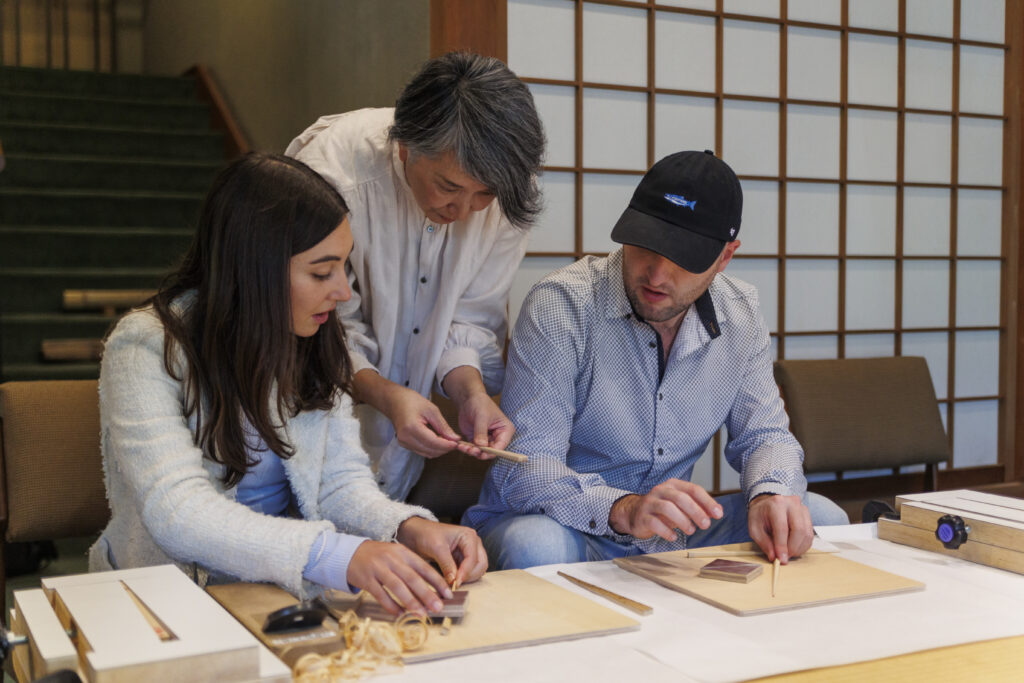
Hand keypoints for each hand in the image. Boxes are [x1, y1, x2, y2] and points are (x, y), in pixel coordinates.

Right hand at [346, 540, 450, 615]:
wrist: (350, 553)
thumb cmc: (379, 557)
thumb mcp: (397, 555)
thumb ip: (411, 569)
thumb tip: (430, 590)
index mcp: (403, 552)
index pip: (424, 567)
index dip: (437, 581)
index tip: (448, 594)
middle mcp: (392, 559)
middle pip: (412, 578)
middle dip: (427, 594)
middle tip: (438, 607)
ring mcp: (378, 569)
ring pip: (397, 587)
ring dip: (411, 602)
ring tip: (422, 614)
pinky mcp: (366, 580)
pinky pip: (381, 595)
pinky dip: (391, 606)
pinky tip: (399, 614)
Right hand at [383, 385, 460, 457]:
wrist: (395, 401)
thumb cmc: (411, 401)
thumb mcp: (431, 410)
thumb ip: (443, 426)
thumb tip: (454, 439)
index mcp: (411, 427)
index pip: (433, 442)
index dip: (447, 445)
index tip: (457, 443)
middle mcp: (405, 438)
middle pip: (430, 451)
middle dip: (445, 448)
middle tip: (454, 441)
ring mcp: (403, 442)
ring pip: (427, 454)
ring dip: (439, 450)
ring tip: (447, 440)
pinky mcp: (404, 444)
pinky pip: (422, 451)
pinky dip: (432, 448)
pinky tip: (438, 441)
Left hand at [397, 516, 487, 587]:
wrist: (416, 533)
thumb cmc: (426, 534)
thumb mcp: (436, 548)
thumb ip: (447, 564)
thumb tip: (454, 581)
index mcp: (469, 536)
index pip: (473, 558)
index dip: (465, 572)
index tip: (455, 584)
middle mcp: (473, 544)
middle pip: (481, 565)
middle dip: (469, 576)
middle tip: (455, 584)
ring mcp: (469, 552)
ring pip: (477, 570)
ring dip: (467, 578)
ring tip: (452, 582)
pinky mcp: (463, 560)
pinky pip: (469, 572)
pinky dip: (462, 578)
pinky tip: (451, 581)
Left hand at [441, 366, 514, 458]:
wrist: (469, 400)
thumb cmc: (480, 403)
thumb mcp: (481, 417)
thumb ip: (481, 432)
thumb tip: (481, 446)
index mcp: (505, 430)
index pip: (501, 446)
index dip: (492, 451)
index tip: (481, 452)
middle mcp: (498, 436)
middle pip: (491, 451)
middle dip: (480, 452)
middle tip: (470, 450)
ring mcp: (488, 439)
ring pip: (482, 452)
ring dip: (472, 452)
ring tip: (463, 447)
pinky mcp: (478, 440)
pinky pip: (474, 448)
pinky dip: (467, 449)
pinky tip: (461, 446)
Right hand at [608, 479, 722, 541]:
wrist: (634, 513)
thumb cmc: (662, 509)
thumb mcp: (680, 505)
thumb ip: (697, 507)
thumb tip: (717, 512)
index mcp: (673, 485)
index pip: (693, 490)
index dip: (707, 502)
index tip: (718, 514)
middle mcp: (661, 491)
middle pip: (681, 498)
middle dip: (696, 512)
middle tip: (706, 524)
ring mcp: (650, 503)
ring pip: (667, 508)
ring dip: (682, 521)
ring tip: (691, 531)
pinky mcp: (642, 516)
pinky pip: (654, 523)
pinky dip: (666, 531)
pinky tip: (674, 537)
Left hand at [747, 494, 812, 563]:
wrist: (767, 504)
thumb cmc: (760, 516)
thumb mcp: (754, 528)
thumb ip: (763, 542)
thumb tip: (774, 557)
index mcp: (776, 504)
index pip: (782, 528)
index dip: (782, 546)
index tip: (781, 559)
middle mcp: (792, 503)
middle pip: (799, 530)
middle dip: (792, 548)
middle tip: (784, 557)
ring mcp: (802, 509)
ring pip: (807, 534)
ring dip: (798, 548)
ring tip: (788, 552)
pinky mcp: (808, 516)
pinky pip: (810, 535)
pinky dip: (803, 545)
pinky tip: (794, 547)